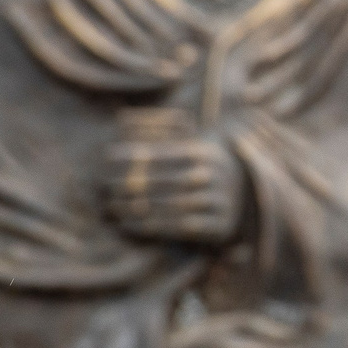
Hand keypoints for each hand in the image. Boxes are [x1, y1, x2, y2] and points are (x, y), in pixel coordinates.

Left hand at [104, 134, 244, 242]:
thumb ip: (160, 138)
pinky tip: (131, 226)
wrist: (241, 191)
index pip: (166, 154)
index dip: (135, 158)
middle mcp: (218, 176)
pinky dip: (154, 228)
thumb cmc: (198, 166)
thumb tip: (121, 119)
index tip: (107, 160)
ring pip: (174, 206)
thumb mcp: (187, 145)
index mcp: (206, 152)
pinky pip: (183, 228)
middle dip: (134, 186)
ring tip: (114, 208)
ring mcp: (223, 201)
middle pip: (168, 181)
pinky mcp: (222, 225)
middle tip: (106, 189)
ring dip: (140, 209)